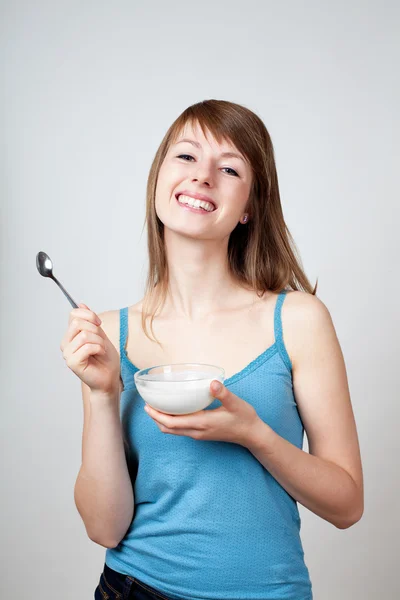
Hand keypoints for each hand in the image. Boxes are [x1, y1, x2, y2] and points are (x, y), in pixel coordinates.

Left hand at [143, 380, 260, 446]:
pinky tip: (172, 411)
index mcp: (202, 423)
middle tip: (147, 404)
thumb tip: (212, 383)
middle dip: (155, 418)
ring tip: (156, 407)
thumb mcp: (235, 403)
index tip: (148, 405)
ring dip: (162, 421)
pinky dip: (171, 422)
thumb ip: (223, 393)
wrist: (251, 434)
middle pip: (168, 429)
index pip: (172, 423)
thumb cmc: (244, 418)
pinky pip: (180, 430)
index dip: (157, 415)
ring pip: (173, 431)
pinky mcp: (201, 434)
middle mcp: (197, 431)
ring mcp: (199, 434)